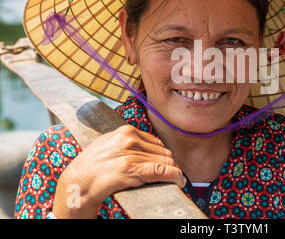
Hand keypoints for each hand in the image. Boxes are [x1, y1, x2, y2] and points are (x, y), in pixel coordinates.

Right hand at [53, 125, 184, 217]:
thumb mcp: (109, 144)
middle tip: (172, 174)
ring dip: (173, 172)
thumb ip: (128, 141)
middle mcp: (130, 140)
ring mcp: (131, 155)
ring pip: (165, 162)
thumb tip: (151, 144)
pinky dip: (174, 176)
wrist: (76, 183)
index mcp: (126, 131)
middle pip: (163, 152)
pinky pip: (161, 171)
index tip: (167, 164)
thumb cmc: (92, 166)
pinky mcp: (131, 170)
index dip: (163, 155)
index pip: (156, 143)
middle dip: (169, 164)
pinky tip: (178, 180)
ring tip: (176, 179)